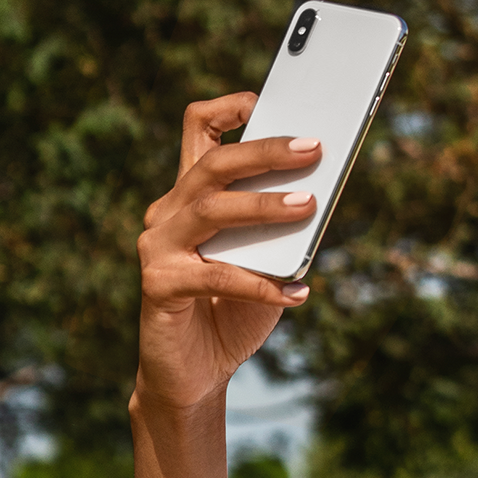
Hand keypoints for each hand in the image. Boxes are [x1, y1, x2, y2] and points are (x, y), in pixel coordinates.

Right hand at [134, 93, 322, 413]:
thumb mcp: (264, 263)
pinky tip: (297, 293)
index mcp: (190, 196)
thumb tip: (319, 195)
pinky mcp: (159, 285)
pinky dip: (261, 284)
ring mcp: (158, 247)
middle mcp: (168, 212)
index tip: (267, 100)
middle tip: (312, 147)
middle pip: (213, 163)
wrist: (194, 377)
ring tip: (308, 205)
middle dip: (265, 151)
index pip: (199, 129)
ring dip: (263, 205)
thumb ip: (279, 230)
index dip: (229, 107)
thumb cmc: (232, 315)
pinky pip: (217, 276)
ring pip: (212, 209)